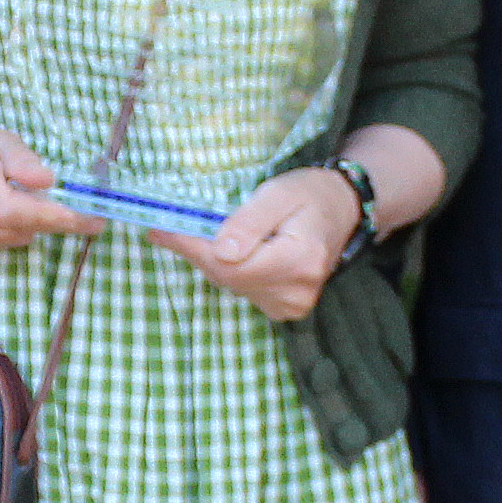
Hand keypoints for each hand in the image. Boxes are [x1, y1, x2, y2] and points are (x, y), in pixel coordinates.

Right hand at [0, 119, 105, 258]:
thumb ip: (23, 158)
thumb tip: (48, 181)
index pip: (12, 207)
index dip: (54, 217)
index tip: (91, 220)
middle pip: (15, 227)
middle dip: (51, 219)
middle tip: (74, 209)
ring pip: (11, 238)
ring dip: (29, 223)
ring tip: (20, 198)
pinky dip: (11, 231)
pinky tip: (1, 210)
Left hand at [172, 167, 358, 325]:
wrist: (341, 211)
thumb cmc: (310, 195)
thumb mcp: (280, 193)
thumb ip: (250, 221)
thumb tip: (221, 251)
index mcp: (299, 260)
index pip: (230, 265)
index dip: (192, 247)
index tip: (159, 230)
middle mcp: (297, 291)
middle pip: (228, 277)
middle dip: (197, 251)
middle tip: (167, 227)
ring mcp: (293, 305)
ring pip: (232, 285)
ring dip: (212, 260)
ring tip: (202, 233)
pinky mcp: (287, 309)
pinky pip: (244, 291)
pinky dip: (229, 271)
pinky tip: (232, 252)